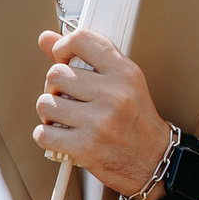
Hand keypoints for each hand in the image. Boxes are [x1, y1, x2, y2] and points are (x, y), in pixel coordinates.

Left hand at [35, 27, 171, 198]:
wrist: (155, 161)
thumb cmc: (136, 120)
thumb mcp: (122, 82)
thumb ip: (85, 58)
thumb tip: (46, 38)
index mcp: (125, 73)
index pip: (81, 39)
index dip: (62, 47)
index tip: (63, 59)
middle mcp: (114, 94)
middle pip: (55, 74)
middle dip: (55, 88)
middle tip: (68, 99)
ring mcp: (100, 122)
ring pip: (45, 103)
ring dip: (49, 114)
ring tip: (66, 119)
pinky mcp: (86, 147)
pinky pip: (43, 133)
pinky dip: (48, 136)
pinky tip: (63, 137)